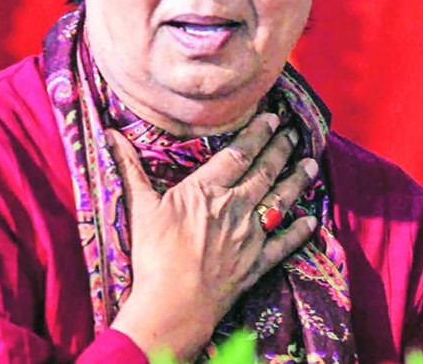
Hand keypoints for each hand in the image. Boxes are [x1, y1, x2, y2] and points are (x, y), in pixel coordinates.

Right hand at [108, 113, 317, 361]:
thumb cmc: (154, 254)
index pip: (238, 154)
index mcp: (208, 190)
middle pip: (264, 172)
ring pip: (279, 201)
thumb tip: (109, 133)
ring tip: (311, 164)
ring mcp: (249, 236)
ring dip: (296, 181)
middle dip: (280, 150)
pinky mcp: (256, 263)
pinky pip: (284, 244)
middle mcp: (235, 207)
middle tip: (295, 134)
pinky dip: (299, 232)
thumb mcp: (139, 206)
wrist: (174, 305)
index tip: (272, 118)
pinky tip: (312, 221)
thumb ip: (129, 167)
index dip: (257, 133)